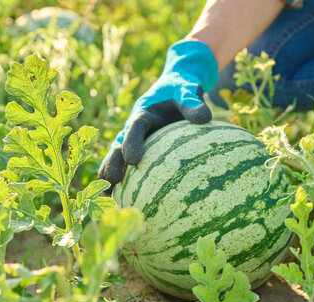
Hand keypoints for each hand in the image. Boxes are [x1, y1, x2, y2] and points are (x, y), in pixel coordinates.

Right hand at [98, 40, 217, 186]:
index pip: (136, 127)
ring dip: (111, 174)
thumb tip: (205, 118)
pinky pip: (129, 165)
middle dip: (113, 162)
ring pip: (118, 157)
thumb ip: (192, 102)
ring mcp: (134, 140)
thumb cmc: (183, 90)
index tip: (133, 160)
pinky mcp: (140, 149)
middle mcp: (134, 128)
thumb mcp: (188, 90)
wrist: (176, 88)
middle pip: (119, 145)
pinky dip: (125, 181)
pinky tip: (124, 201)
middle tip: (111, 181)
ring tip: (108, 197)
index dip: (132, 142)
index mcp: (144, 112)